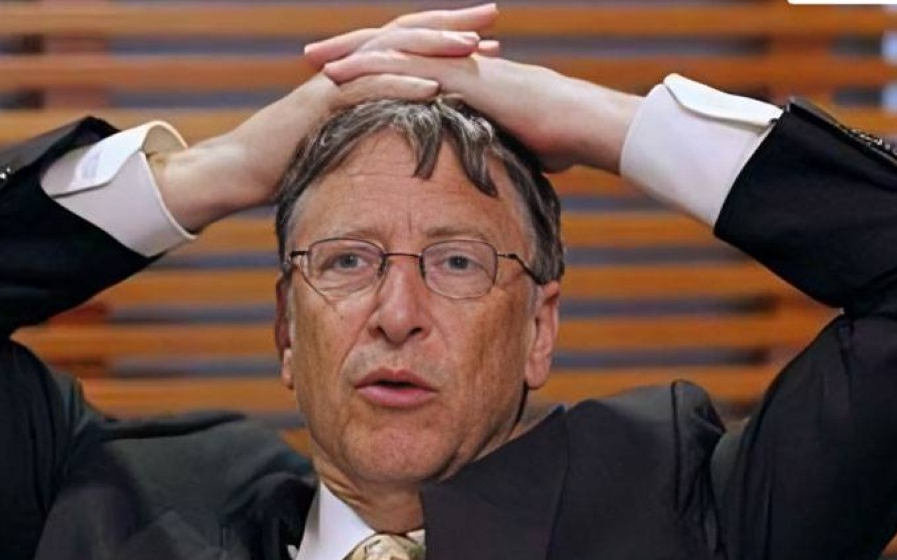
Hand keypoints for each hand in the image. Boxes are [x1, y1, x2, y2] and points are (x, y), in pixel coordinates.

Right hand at [151, 4, 498, 231]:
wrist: (242, 169)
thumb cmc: (292, 163)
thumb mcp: (344, 144)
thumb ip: (375, 134)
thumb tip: (410, 145)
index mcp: (357, 75)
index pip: (409, 46)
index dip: (448, 37)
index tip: (491, 35)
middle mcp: (348, 68)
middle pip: (405, 35)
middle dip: (451, 23)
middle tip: (493, 12)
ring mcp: (333, 82)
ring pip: (390, 54)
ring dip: (433, 48)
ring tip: (473, 45)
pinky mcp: (320, 104)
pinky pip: (366, 89)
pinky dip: (400, 85)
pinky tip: (432, 86)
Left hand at [314, 17, 642, 174]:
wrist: (583, 124)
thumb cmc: (560, 139)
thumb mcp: (516, 145)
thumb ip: (494, 150)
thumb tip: (488, 175)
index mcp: (464, 75)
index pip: (412, 65)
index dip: (378, 67)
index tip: (345, 75)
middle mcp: (458, 61)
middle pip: (395, 47)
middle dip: (352, 49)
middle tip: (314, 54)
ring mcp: (459, 64)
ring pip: (395, 49)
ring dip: (351, 52)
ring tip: (315, 58)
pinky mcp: (461, 74)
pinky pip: (408, 65)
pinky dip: (372, 66)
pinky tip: (342, 73)